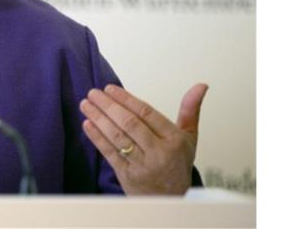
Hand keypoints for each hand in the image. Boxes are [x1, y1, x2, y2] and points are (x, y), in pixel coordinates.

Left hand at [79, 83, 207, 194]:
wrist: (171, 199)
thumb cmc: (177, 164)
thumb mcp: (188, 137)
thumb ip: (190, 110)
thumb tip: (200, 86)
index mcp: (174, 140)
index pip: (147, 114)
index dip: (126, 99)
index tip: (110, 88)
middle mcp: (159, 153)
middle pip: (130, 124)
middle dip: (109, 106)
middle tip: (94, 93)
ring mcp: (142, 165)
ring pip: (118, 138)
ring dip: (99, 119)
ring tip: (86, 104)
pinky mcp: (127, 176)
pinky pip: (110, 153)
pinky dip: (97, 138)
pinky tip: (87, 124)